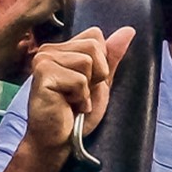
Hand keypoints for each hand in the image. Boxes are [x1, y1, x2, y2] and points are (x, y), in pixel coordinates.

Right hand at [23, 26, 135, 158]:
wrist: (58, 141)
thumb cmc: (76, 114)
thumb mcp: (101, 83)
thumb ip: (111, 57)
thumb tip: (129, 30)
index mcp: (62, 48)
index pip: (95, 36)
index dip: (101, 62)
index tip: (87, 83)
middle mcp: (49, 49)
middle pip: (94, 46)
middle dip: (97, 75)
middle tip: (80, 94)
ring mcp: (43, 60)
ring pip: (87, 62)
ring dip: (87, 89)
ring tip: (73, 101)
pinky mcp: (42, 74)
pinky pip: (79, 79)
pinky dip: (80, 98)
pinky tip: (68, 106)